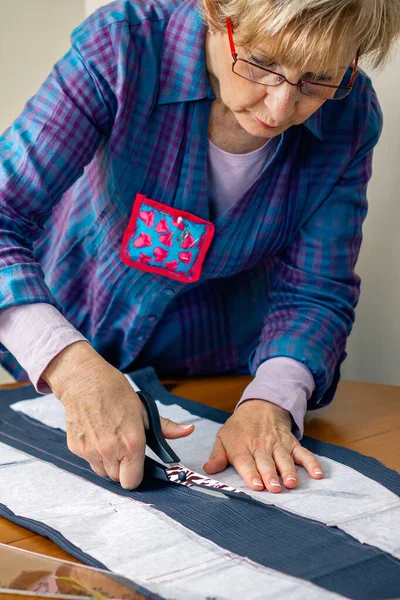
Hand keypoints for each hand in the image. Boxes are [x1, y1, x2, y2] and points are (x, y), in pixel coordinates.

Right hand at [42, 341, 193, 488]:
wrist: (84, 379)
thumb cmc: (115, 391)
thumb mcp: (145, 409)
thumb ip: (165, 427)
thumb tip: (188, 430)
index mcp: (131, 443)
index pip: (132, 482)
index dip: (137, 475)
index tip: (138, 465)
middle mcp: (109, 451)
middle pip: (118, 479)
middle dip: (123, 468)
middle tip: (125, 449)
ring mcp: (90, 451)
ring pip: (102, 472)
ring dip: (108, 463)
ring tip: (111, 440)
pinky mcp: (76, 447)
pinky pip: (88, 461)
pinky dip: (94, 454)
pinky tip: (97, 434)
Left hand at [203, 399, 322, 492]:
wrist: (261, 406)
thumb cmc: (240, 427)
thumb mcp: (224, 437)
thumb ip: (217, 455)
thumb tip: (208, 469)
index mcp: (242, 446)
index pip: (245, 461)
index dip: (251, 473)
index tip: (256, 485)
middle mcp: (260, 446)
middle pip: (266, 462)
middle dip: (270, 475)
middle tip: (274, 488)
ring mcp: (278, 444)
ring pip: (284, 458)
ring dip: (288, 470)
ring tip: (292, 483)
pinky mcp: (291, 443)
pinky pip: (303, 453)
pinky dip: (312, 463)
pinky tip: (318, 474)